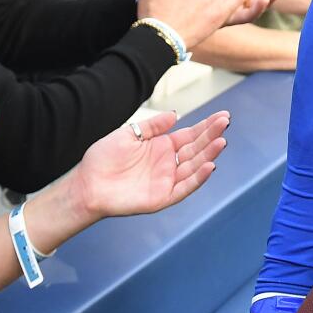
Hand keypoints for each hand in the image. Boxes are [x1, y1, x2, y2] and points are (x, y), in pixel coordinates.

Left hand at [69, 109, 228, 219]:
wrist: (86, 184)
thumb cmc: (103, 159)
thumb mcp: (129, 134)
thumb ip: (153, 126)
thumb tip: (176, 114)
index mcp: (162, 147)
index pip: (191, 135)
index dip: (207, 126)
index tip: (223, 116)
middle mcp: (168, 163)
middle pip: (196, 148)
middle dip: (212, 136)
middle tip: (226, 122)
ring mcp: (166, 180)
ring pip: (194, 167)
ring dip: (209, 155)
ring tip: (222, 141)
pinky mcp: (162, 197)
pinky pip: (185, 188)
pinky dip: (198, 178)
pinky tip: (209, 165)